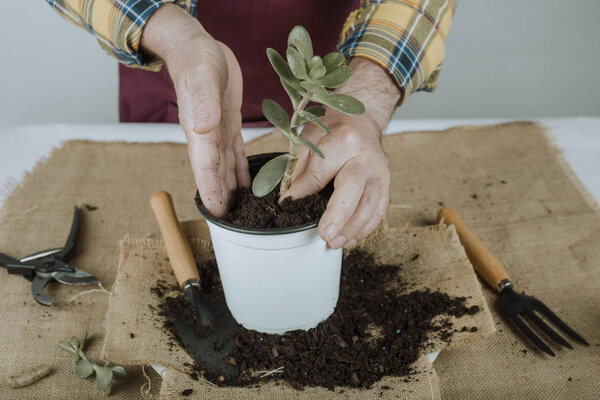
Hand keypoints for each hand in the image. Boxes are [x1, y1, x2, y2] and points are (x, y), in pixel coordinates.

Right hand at [142, 5, 249, 216]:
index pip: (205, 167)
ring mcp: (217, 132)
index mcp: (199, 131)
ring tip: (241, 210)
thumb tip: (204, 130)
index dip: (211, 191)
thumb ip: (203, 105)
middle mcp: (207, 137)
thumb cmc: (196, 60)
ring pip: (226, 167)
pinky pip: (236, 153)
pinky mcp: (229, 124)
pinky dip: (241, 170)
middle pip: (215, 174)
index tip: (216, 213)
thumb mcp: (203, 78)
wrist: (197, 47)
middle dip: (222, 198)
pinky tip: (247, 185)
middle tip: (233, 223)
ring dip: (231, 189)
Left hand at [285, 58, 401, 248]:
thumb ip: (297, 167)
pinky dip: (366, 227)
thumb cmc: (333, 128)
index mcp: (343, 140)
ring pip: (371, 203)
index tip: (287, 202)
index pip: (320, 172)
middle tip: (325, 236)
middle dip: (339, 216)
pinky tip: (352, 238)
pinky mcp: (386, 183)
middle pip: (353, 189)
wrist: (362, 118)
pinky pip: (380, 208)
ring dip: (354, 227)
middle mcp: (365, 156)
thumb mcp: (308, 138)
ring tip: (336, 242)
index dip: (302, 191)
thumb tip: (288, 197)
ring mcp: (379, 171)